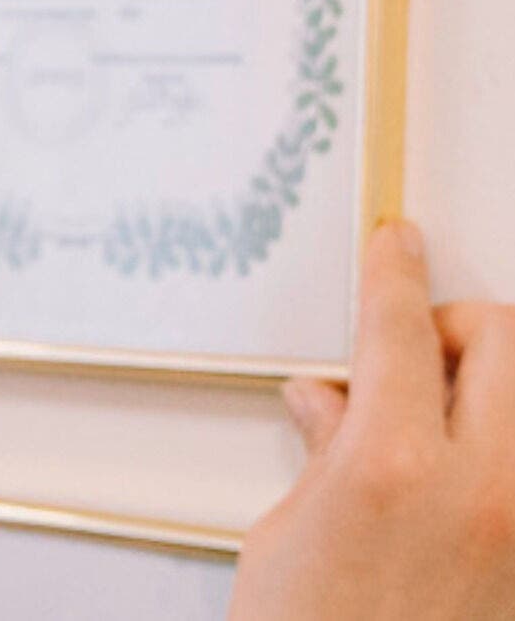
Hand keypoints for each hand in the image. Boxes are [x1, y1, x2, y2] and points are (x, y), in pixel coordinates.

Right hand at [231, 222, 514, 617]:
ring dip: (495, 388)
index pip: (400, 328)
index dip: (394, 271)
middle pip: (505, 340)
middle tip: (419, 345)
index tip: (397, 243)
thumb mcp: (288, 538)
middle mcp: (480, 491)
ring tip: (445, 413)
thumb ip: (324, 455)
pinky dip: (501, 450)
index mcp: (390, 470)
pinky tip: (463, 473)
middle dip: (462, 324)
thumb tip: (327, 403)